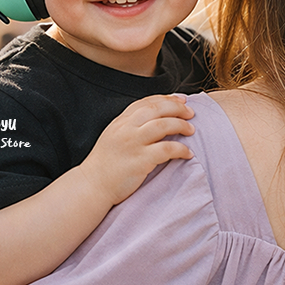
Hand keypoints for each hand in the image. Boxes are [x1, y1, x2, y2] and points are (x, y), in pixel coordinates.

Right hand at [79, 94, 194, 206]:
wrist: (92, 185)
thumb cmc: (105, 164)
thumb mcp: (113, 136)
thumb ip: (130, 126)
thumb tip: (155, 119)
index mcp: (121, 121)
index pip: (147, 102)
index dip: (166, 99)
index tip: (181, 100)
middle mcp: (126, 128)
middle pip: (157, 108)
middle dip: (178, 108)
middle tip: (191, 112)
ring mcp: (133, 143)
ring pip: (163, 125)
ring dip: (181, 125)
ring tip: (191, 130)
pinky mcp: (140, 160)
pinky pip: (167, 149)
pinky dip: (181, 149)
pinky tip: (188, 153)